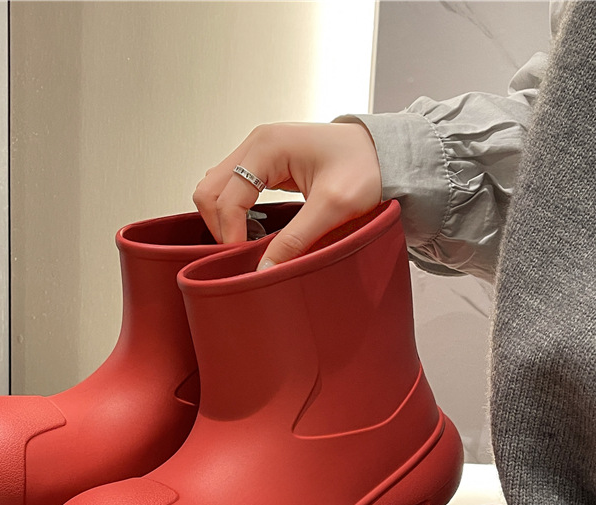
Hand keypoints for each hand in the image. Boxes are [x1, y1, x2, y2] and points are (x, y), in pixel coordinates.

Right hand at [192, 122, 381, 269]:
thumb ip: (296, 239)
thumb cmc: (366, 167)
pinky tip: (252, 230)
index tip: (246, 260)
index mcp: (267, 146)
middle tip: (242, 253)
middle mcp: (256, 144)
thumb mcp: (333, 207)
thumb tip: (264, 269)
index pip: (226, 198)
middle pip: (209, 191)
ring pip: (215, 189)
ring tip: (247, 243)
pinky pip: (231, 189)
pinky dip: (233, 212)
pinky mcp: (264, 164)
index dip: (230, 234)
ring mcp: (257, 152)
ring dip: (223, 219)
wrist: (386, 153)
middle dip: (219, 226)